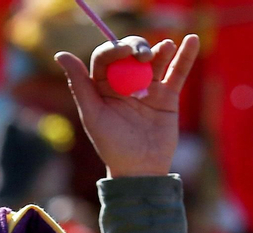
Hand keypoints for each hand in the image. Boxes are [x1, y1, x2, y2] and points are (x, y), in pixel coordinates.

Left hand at [55, 34, 199, 178]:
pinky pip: (177, 72)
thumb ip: (79, 84)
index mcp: (103, 85)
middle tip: (144, 57)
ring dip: (161, 50)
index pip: (107, 57)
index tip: (126, 52)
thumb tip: (60, 54)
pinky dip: (185, 56)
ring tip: (165, 48)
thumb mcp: (93, 115)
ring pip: (155, 60)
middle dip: (138, 48)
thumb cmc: (112, 146)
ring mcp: (148, 87)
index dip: (115, 50)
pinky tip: (192, 40)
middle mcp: (125, 82)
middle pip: (132, 53)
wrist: (140, 170)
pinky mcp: (168, 96)